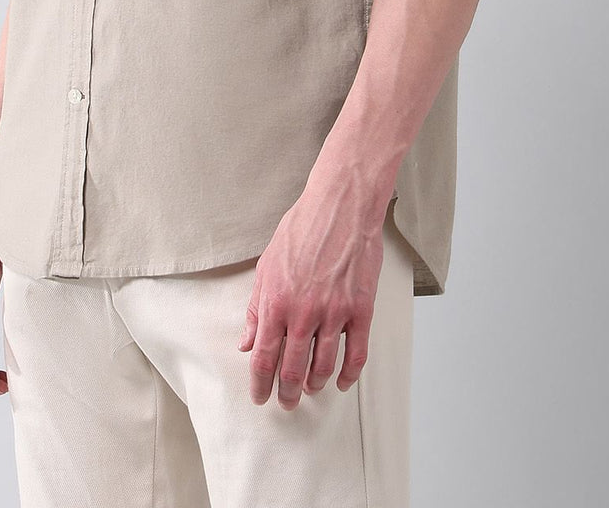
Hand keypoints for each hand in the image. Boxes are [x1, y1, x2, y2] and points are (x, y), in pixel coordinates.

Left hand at [237, 189, 385, 409]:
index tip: (259, 396)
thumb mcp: (267, 265)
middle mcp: (304, 312)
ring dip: (314, 385)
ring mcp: (335, 313)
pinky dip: (349, 376)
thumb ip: (256, 308)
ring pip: (323, 367)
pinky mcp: (361, 310)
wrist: (341, 205)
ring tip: (309, 390)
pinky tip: (342, 382)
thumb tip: (246, 341)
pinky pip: (356, 355)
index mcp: (276, 302)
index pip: (264, 358)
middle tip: (285, 402)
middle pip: (292, 370)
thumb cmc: (302, 228)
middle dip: (286, 393)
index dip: (259, 384)